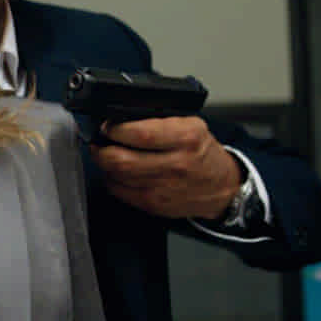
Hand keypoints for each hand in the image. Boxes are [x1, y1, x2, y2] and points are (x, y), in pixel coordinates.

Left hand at [92, 116, 241, 219]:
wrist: (222, 187)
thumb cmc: (202, 152)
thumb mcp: (190, 125)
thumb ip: (159, 119)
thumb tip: (122, 116)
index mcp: (186, 138)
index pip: (140, 134)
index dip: (115, 129)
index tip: (107, 126)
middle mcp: (176, 164)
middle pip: (121, 159)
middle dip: (101, 148)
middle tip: (98, 140)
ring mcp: (164, 188)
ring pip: (116, 176)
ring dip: (103, 163)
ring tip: (106, 153)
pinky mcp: (154, 204)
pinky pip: (119, 191)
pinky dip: (111, 179)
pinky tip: (116, 171)